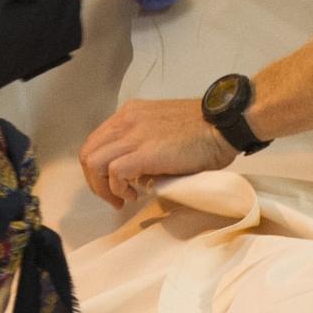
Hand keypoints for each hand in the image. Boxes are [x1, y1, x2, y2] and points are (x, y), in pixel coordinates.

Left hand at [80, 98, 238, 207]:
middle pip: (89, 152)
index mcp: (130, 113)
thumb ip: (146, 146)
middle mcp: (126, 120)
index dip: (99, 168)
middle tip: (115, 198)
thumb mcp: (164, 131)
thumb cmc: (204, 131)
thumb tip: (138, 175)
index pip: (97, 141)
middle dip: (95, 181)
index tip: (115, 185)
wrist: (223, 124)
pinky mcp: (144, 152)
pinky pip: (114, 172)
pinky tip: (135, 195)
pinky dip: (118, 188)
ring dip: (103, 187)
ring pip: (94, 162)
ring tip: (123, 199)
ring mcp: (133, 134)